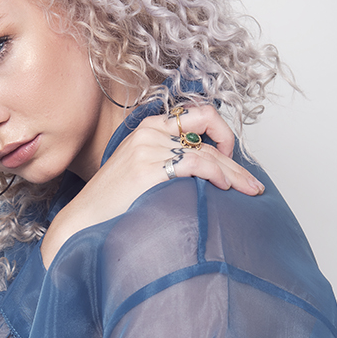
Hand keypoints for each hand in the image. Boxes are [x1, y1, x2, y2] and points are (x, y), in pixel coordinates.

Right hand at [41, 105, 263, 266]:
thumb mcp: (142, 172)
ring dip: (234, 173)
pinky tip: (224, 188)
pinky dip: (215, 174)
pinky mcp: (148, 167)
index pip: (199, 117)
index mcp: (150, 128)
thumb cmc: (113, 204)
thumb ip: (169, 163)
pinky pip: (194, 163)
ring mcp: (148, 148)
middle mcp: (150, 132)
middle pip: (207, 135)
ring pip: (207, 151)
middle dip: (235, 161)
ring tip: (249, 191)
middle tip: (252, 185)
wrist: (85, 220)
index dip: (222, 134)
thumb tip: (206, 174)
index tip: (231, 159)